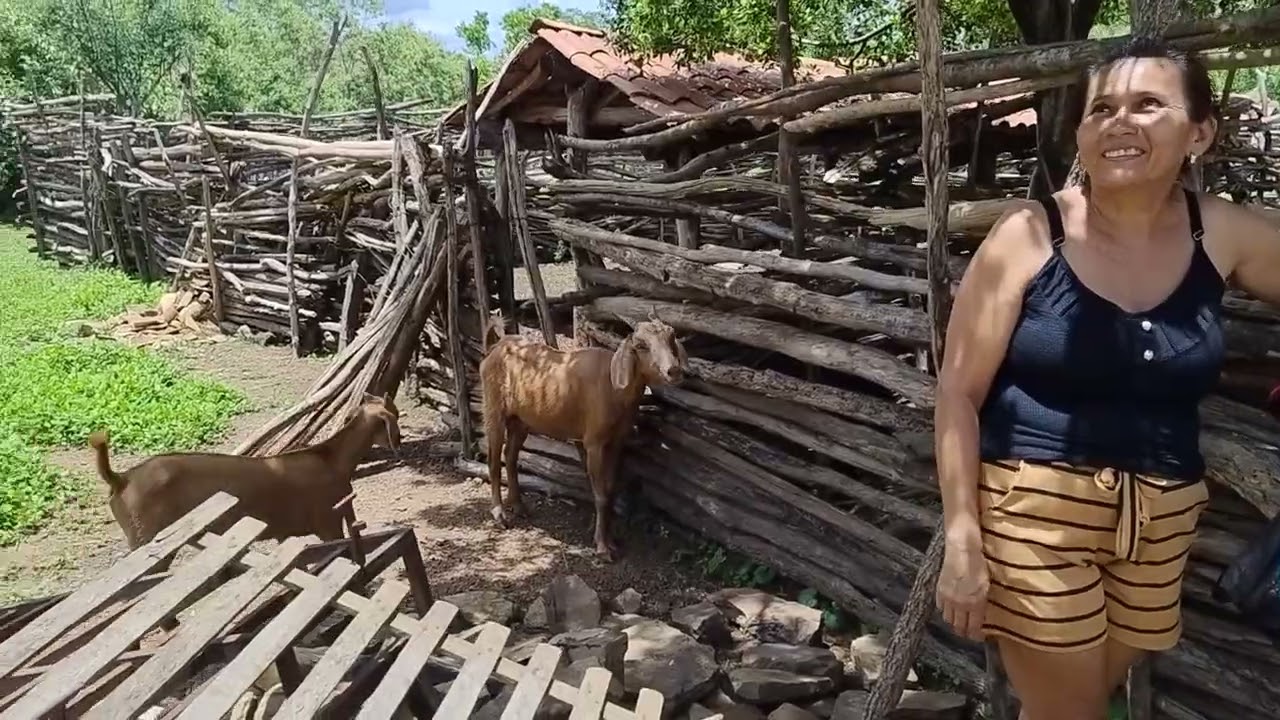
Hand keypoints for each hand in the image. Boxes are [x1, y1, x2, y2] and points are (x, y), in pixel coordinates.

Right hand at [936, 524, 988, 640]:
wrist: (962, 547)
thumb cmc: (980, 563)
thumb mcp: (987, 585)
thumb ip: (984, 603)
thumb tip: (984, 616)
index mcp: (975, 604)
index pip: (974, 629)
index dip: (976, 636)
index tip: (979, 636)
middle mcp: (960, 604)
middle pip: (959, 627)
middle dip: (964, 631)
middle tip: (969, 631)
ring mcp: (948, 598)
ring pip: (948, 619)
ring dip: (954, 621)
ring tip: (960, 619)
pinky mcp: (939, 590)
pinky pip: (941, 607)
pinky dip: (945, 610)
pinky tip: (951, 606)